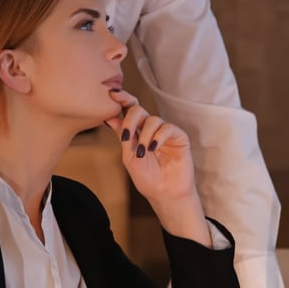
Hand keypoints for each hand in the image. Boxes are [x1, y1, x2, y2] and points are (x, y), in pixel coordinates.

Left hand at [104, 90, 207, 243]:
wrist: (165, 193)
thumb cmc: (147, 178)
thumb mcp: (129, 157)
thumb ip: (123, 136)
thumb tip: (109, 116)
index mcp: (136, 132)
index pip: (129, 110)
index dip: (122, 99)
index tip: (113, 94)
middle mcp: (150, 129)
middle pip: (139, 110)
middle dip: (131, 119)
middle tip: (127, 135)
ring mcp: (165, 132)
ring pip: (152, 120)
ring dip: (144, 136)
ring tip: (143, 153)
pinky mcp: (179, 137)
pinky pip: (167, 128)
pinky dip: (158, 137)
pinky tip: (153, 149)